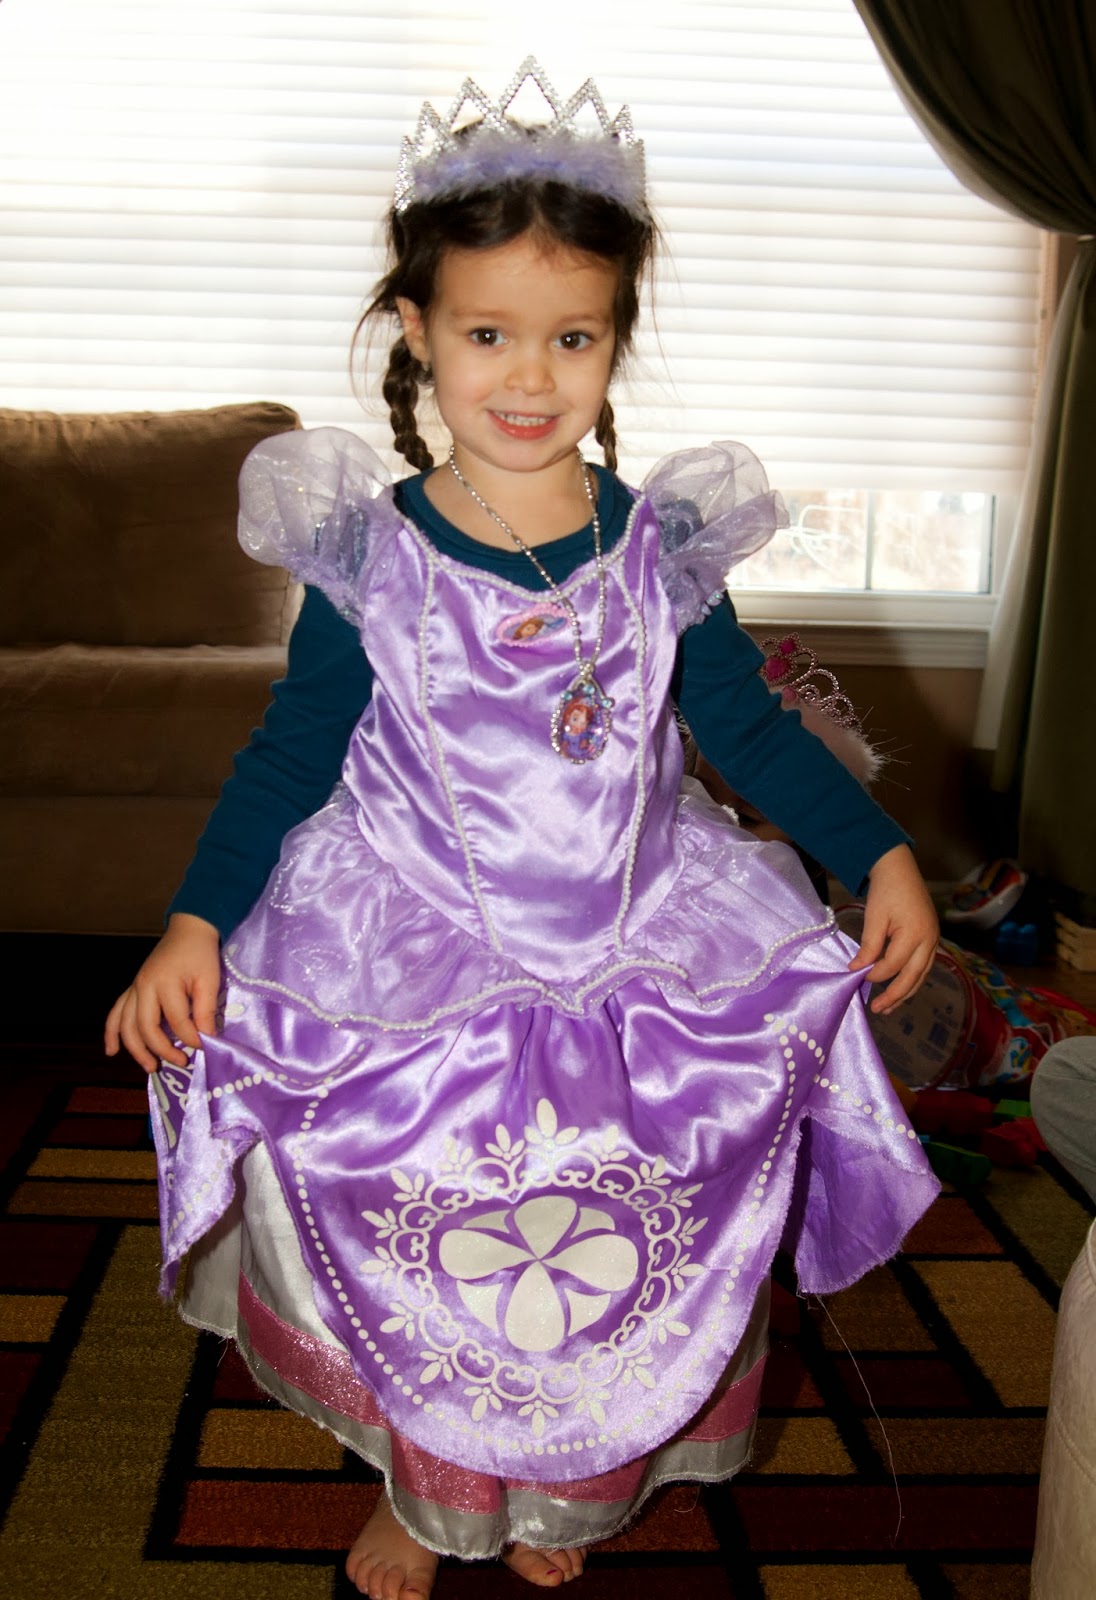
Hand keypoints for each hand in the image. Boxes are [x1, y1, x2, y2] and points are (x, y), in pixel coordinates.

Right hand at [104, 913, 221, 1072]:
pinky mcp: (132, 988)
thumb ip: (206, 1010)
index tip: (204, 1047)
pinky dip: (111, 1033)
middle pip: (146, 1027)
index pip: (177, 1021)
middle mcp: (143, 987)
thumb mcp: (210, 979)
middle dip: (162, 1049)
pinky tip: (112, 1051)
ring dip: (136, 1049)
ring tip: (150, 1067)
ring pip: (127, 1024)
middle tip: (181, 1063)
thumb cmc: (201, 954)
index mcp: (165, 983)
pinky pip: (116, 1013)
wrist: (188, 930)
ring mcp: (135, 988)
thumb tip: (206, 1038)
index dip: (190, 1038)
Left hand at [848, 843, 938, 1014]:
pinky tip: (899, 987)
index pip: (893, 965)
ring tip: (888, 1007)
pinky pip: (923, 966)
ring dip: (905, 992)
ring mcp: (934, 940)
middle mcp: (930, 940)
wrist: (899, 869)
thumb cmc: (886, 891)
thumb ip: (869, 946)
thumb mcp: (874, 918)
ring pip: (921, 975)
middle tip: (877, 1010)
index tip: (857, 978)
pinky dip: (911, 979)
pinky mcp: (931, 938)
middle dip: (895, 996)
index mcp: (916, 934)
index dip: (875, 975)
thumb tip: (856, 970)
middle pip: (913, 977)